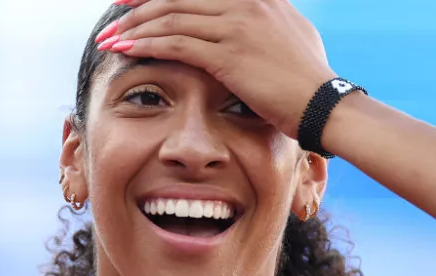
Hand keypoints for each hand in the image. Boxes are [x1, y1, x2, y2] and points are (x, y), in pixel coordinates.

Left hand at [97, 0, 337, 138]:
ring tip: (111, 40)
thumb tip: (257, 22)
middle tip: (114, 17)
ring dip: (134, 29)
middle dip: (138, 6)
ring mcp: (237, 25)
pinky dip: (147, 45)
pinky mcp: (229, 53)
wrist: (324, 105)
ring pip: (171, 17)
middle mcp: (246, 2)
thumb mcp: (292, 34)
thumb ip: (268, 20)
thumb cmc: (308, 80)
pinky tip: (127, 50)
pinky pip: (176, 43)